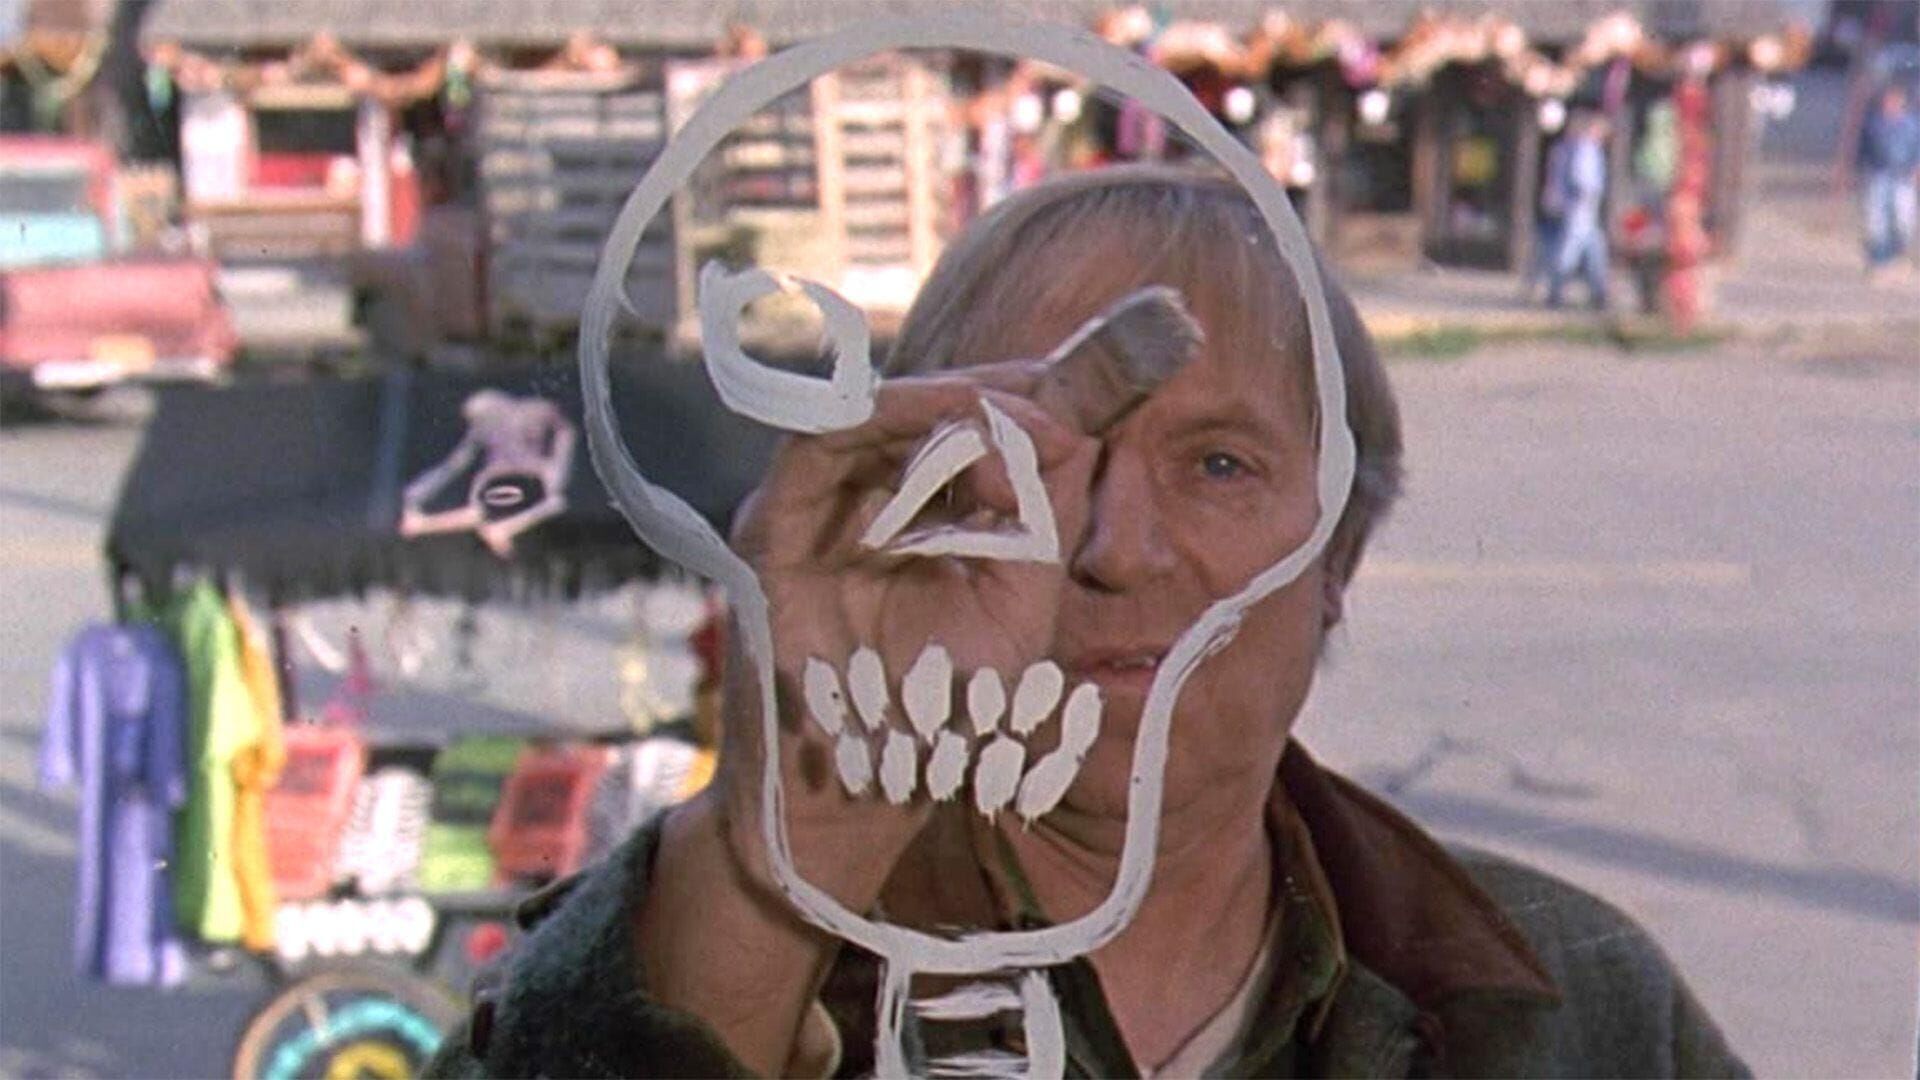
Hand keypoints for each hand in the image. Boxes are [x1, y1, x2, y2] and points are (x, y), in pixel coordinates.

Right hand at [715, 362, 1100, 907]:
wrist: (858, 805)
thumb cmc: (940, 717)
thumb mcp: (1016, 607)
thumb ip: (1042, 521)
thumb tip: (1066, 428)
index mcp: (904, 517)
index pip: (948, 425)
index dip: (1008, 395)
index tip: (1070, 393)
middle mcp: (845, 506)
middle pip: (906, 409)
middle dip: (981, 396)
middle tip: (1041, 406)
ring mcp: (799, 516)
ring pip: (859, 415)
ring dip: (936, 406)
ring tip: (1001, 418)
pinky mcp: (764, 536)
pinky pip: (811, 450)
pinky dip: (877, 424)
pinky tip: (943, 427)